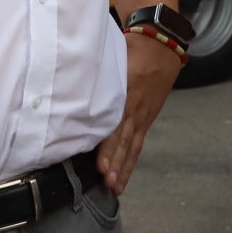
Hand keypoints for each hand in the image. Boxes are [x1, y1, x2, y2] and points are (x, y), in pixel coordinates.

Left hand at [97, 31, 180, 192]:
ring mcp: (143, 116)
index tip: (101, 164)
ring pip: (132, 146)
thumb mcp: (114, 54)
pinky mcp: (146, 120)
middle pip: (124, 140)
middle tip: (106, 181)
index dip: (108, 146)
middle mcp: (136, 108)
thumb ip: (95, 68)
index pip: (116, 124)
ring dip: (124, 168)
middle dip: (116, 162)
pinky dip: (131, 162)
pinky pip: (138, 144)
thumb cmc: (134, 47)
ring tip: (115, 186)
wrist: (163, 46)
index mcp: (127, 92)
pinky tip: (123, 177)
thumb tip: (68, 76)